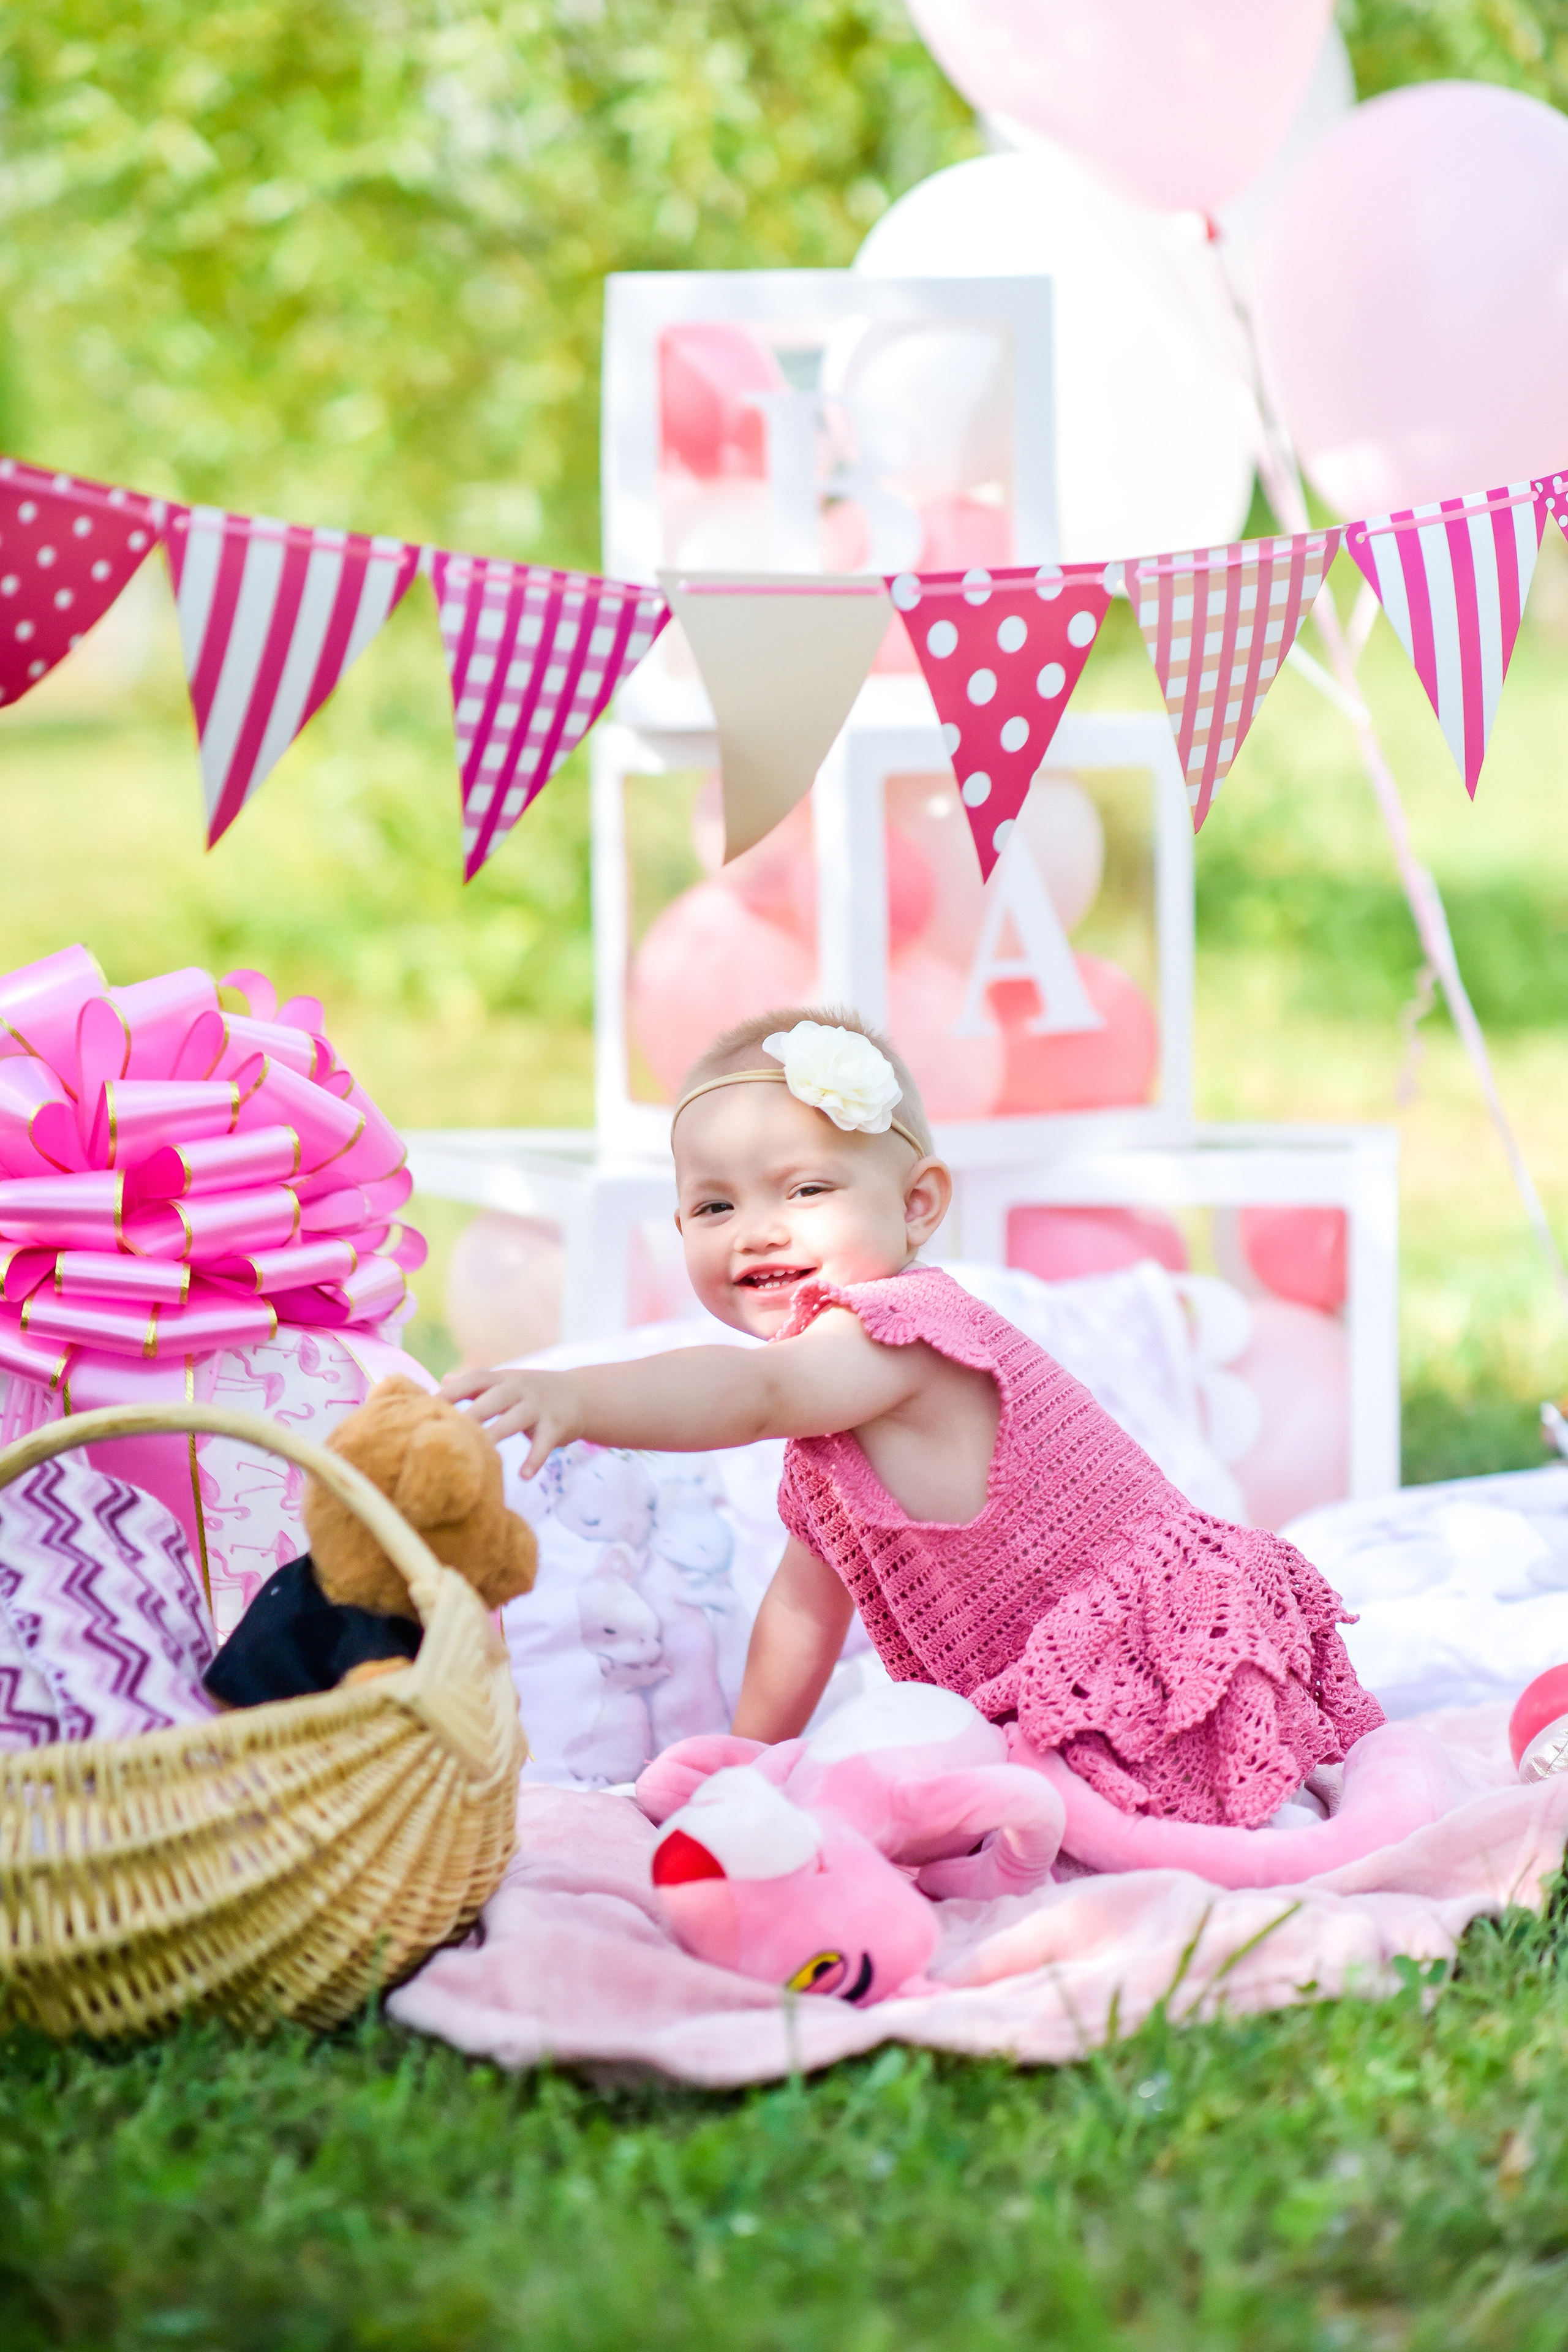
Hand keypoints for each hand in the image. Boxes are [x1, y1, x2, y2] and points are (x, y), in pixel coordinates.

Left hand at [438, 1364, 582, 1474]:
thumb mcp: (506, 1382)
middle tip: (450, 1431)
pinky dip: (535, 1459)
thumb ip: (477, 1384)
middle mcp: (519, 1388)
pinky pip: (544, 1443)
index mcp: (503, 1378)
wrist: (580, 1394)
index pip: (475, 1379)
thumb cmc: (531, 1392)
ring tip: (482, 1451)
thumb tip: (443, 1380)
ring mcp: (539, 1406)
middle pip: (493, 1399)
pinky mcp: (556, 1425)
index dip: (453, 1391)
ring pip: (515, 1419)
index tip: (429, 1404)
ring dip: (497, 1434)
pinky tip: (524, 1476)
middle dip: (472, 1413)